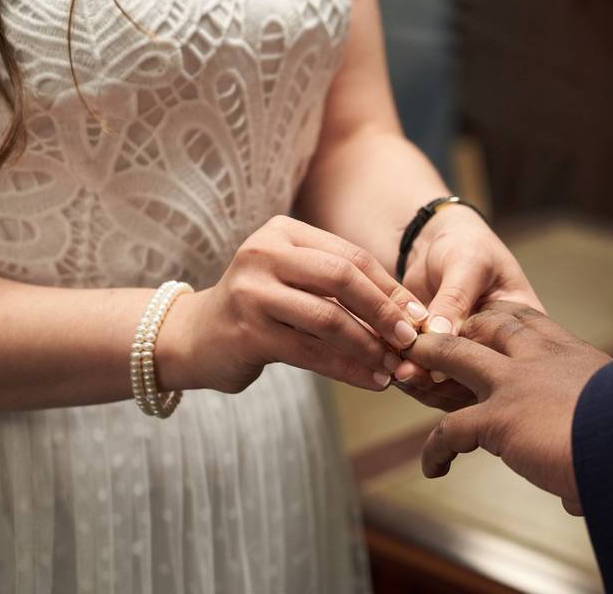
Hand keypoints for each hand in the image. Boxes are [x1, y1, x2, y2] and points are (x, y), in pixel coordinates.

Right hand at [157, 215, 427, 393]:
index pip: (352, 256)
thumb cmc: (260, 310)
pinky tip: (371, 381)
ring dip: (369, 347)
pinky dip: (347, 369)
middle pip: (343, 278)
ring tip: (395, 368)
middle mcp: (264, 253)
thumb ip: (341, 288)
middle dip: (385, 312)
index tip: (420, 317)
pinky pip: (311, 352)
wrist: (193, 337)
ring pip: (329, 318)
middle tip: (413, 341)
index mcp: (284, 232)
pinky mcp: (246, 331)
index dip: (391, 289)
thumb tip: (410, 314)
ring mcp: (251, 291)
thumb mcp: (296, 283)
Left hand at [393, 205, 542, 407]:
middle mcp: (502, 347)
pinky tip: (391, 366)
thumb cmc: (465, 243)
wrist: (435, 239)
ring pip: (453, 386)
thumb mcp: (468, 263)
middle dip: (443, 379)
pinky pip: (430, 378)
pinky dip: (411, 374)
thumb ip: (455, 300)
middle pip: (481, 380)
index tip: (442, 363)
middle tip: (410, 370)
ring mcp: (473, 356)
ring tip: (397, 368)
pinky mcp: (444, 359)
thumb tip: (440, 337)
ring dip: (423, 381)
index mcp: (525, 325)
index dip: (479, 365)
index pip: (510, 356)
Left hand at [404, 301, 612, 514]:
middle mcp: (541, 358)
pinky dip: (436, 448)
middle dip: (465, 327)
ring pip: (455, 355)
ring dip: (430, 360)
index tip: (494, 328)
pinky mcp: (498, 417)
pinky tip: (434, 467)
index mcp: (574, 354)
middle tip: (445, 338)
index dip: (506, 322)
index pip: (531, 323)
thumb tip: (574, 497)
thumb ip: (591, 448)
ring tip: (408, 372)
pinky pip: (450, 429)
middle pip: (491, 324)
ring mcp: (515, 383)